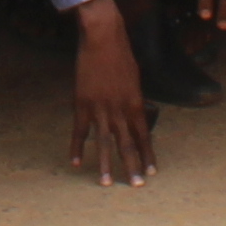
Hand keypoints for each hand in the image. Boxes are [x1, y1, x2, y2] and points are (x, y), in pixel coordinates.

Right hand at [67, 2, 154, 187]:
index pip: (144, 136)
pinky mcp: (82, 104)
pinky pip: (80, 131)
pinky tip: (75, 162)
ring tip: (105, 183)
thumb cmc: (121, 54)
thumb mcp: (134, 78)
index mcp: (136, 104)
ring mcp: (100, 108)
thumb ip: (133, 99)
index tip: (151, 172)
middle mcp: (120, 110)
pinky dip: (77, 147)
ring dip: (105, 164)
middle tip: (134, 186)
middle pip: (127, 144)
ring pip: (104, 142)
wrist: (103, 38)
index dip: (148, 155)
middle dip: (131, 167)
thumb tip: (133, 114)